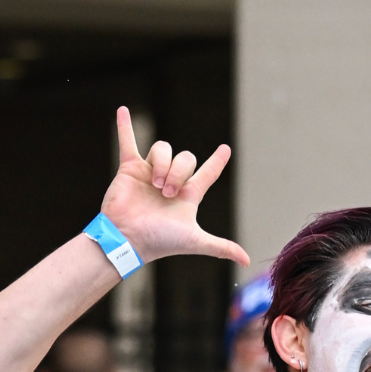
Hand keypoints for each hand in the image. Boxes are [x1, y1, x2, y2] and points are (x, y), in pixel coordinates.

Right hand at [99, 106, 249, 267]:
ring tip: (156, 185)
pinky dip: (125, 126)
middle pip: (186, 158)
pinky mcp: (129, 168)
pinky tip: (123, 110)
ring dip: (163, 164)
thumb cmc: (161, 241)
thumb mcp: (195, 241)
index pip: (207, 174)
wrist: (128, 239)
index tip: (225, 149)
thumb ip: (221, 247)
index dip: (216, 162)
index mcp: (187, 196)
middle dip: (179, 172)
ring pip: (163, 149)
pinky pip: (128, 142)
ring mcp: (150, 173)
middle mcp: (170, 182)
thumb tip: (247, 261)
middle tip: (168, 192)